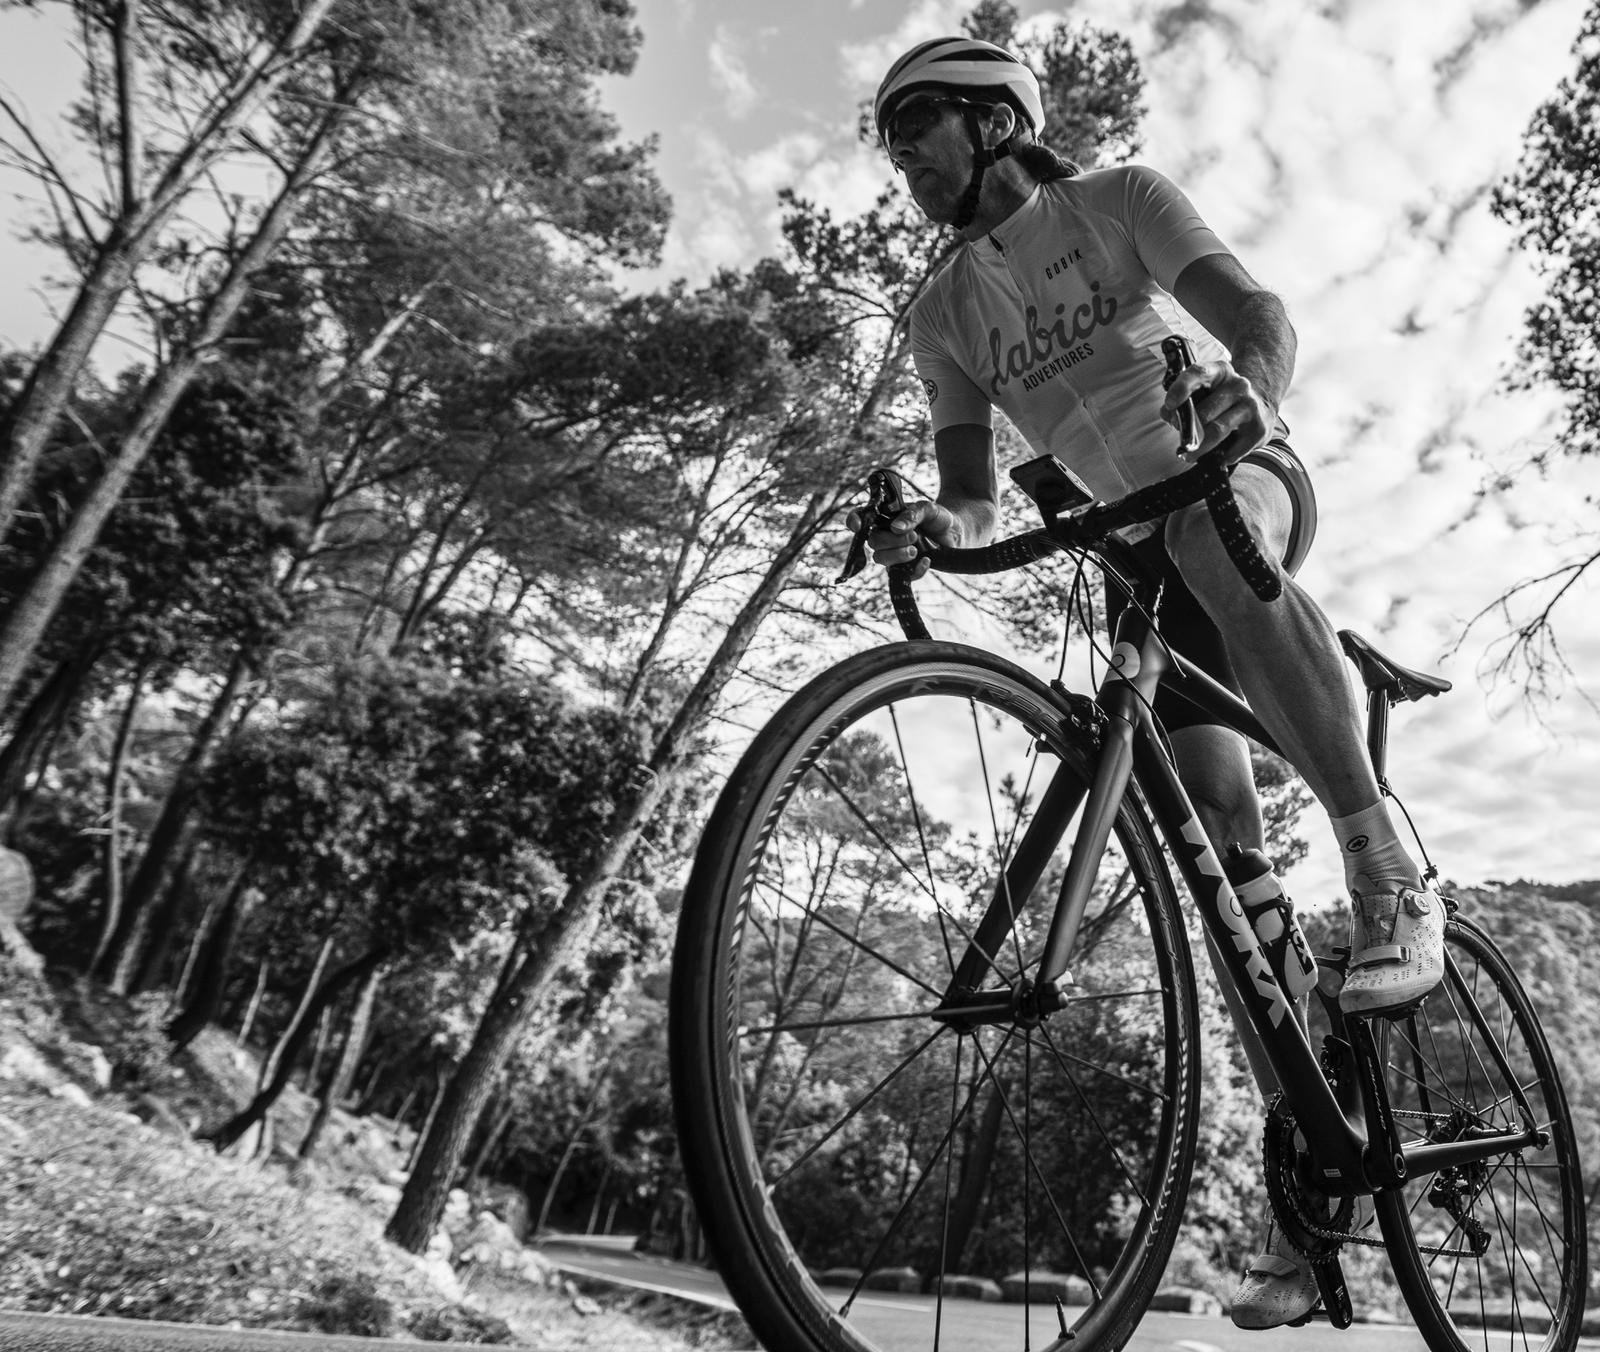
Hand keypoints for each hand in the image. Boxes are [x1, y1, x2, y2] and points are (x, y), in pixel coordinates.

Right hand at [844, 499, 958, 580]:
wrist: (956, 531)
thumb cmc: (937, 517)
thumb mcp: (927, 509)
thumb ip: (912, 514)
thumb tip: (896, 527)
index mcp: (885, 518)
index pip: (861, 517)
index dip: (853, 521)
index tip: (857, 525)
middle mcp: (885, 536)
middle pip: (872, 542)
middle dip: (890, 541)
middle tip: (914, 536)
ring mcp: (894, 554)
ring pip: (880, 559)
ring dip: (897, 555)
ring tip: (916, 549)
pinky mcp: (905, 568)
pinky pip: (900, 575)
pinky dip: (914, 569)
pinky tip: (926, 561)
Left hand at [1160, 358, 1273, 462]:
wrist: (1259, 408)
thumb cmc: (1220, 402)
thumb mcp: (1203, 394)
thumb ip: (1181, 402)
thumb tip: (1167, 413)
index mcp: (1219, 372)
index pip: (1199, 373)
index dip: (1182, 388)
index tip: (1169, 404)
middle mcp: (1238, 385)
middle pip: (1204, 411)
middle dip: (1188, 429)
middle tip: (1181, 442)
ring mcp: (1251, 405)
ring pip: (1218, 430)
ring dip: (1200, 447)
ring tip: (1189, 456)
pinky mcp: (1259, 427)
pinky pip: (1233, 449)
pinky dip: (1222, 456)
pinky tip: (1219, 457)